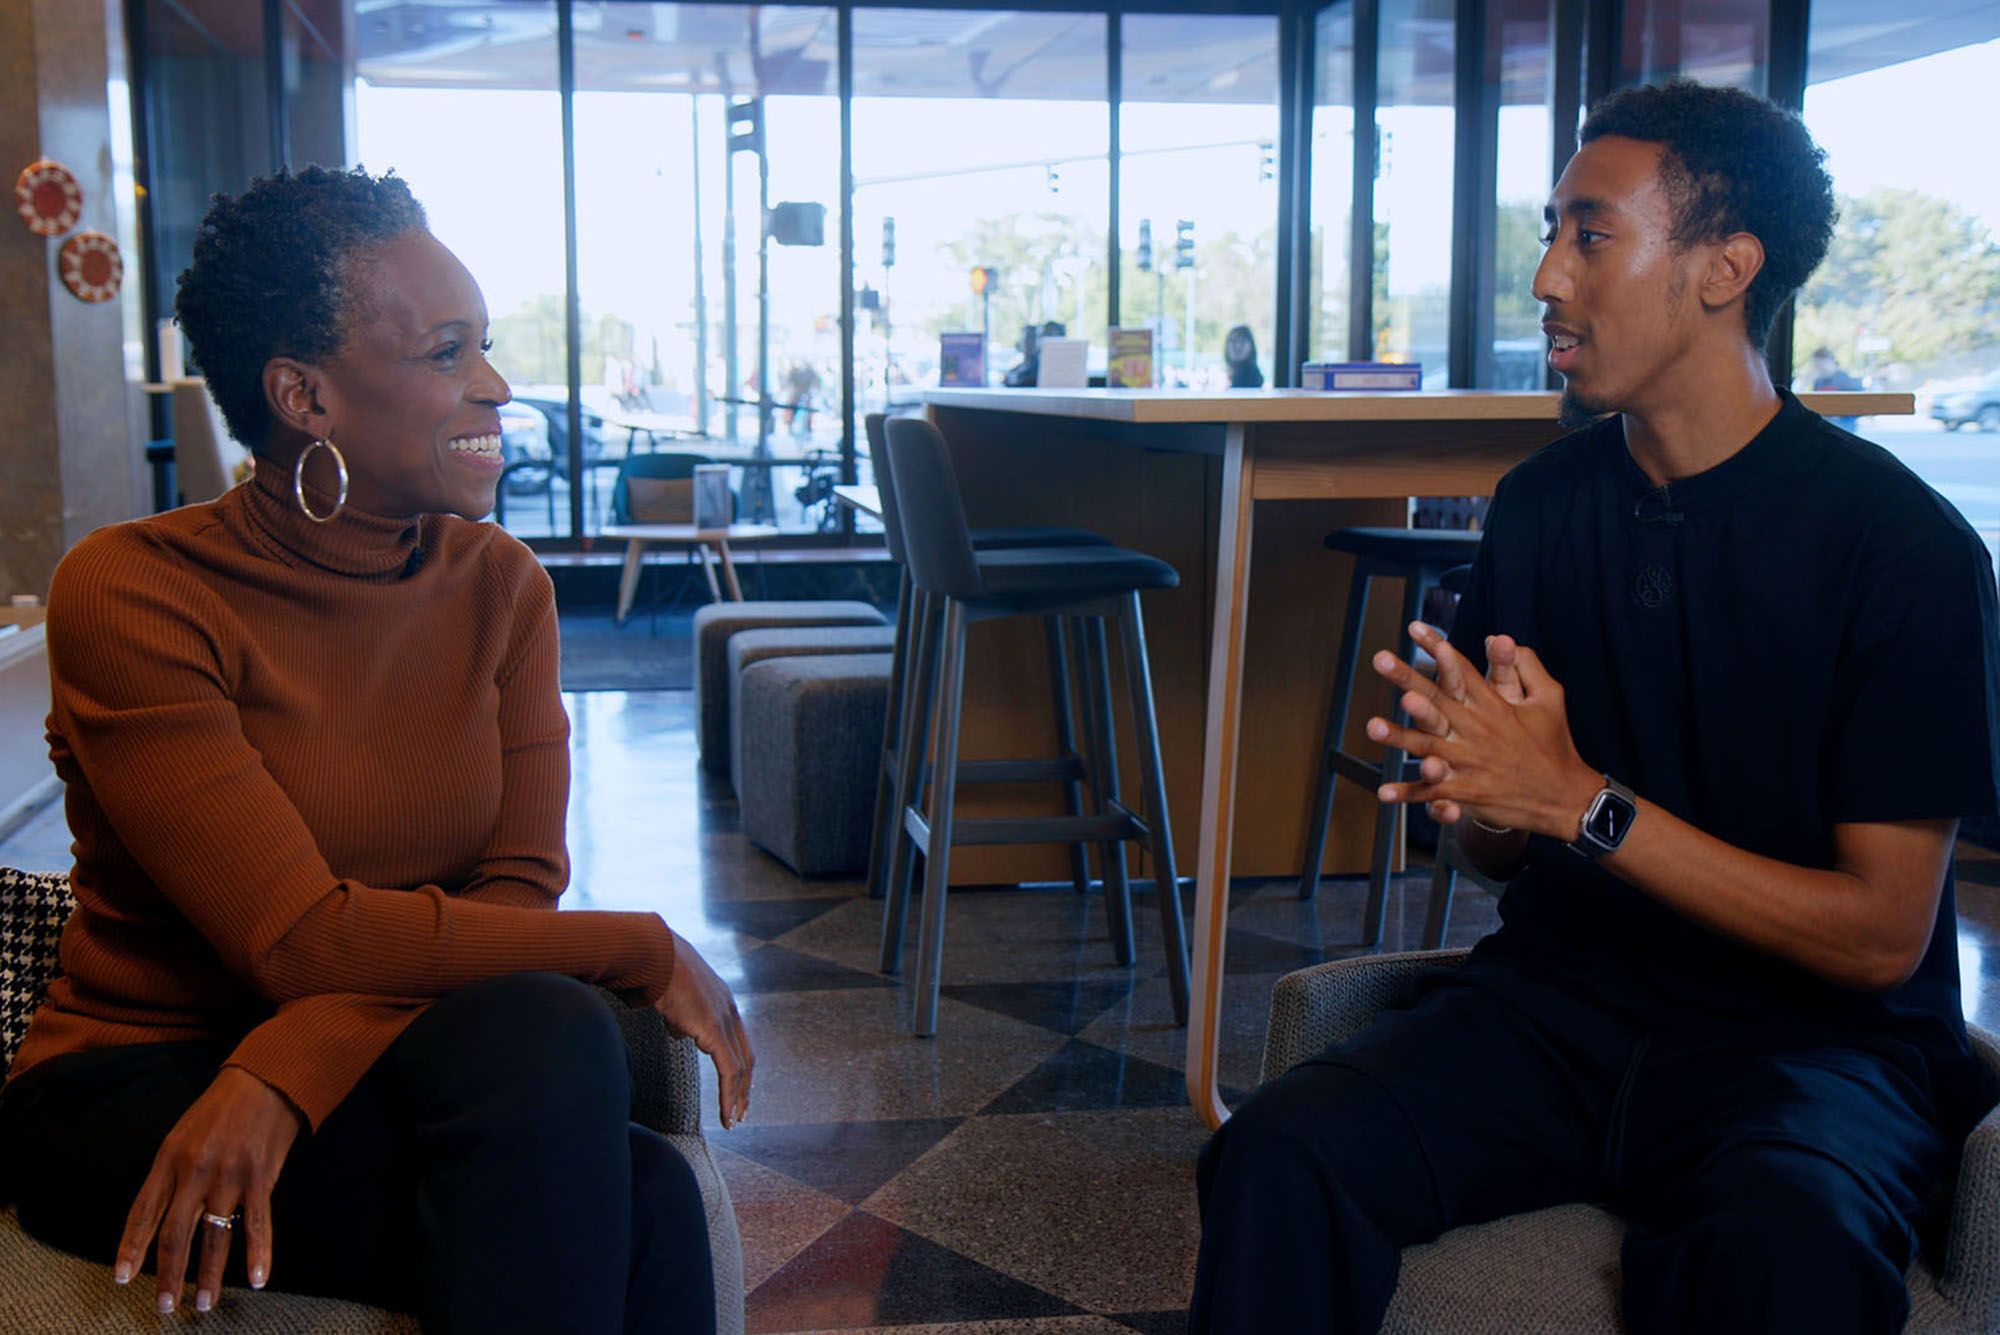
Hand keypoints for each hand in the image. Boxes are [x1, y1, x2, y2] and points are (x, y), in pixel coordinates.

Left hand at [116, 1066, 302, 1313]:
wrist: (267, 1078)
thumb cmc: (222, 1107)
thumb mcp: (182, 1134)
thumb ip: (171, 1174)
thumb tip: (161, 1217)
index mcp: (169, 1159)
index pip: (143, 1212)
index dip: (132, 1247)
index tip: (124, 1278)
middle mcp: (195, 1170)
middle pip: (176, 1233)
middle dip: (169, 1274)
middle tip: (165, 1306)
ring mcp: (229, 1175)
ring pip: (215, 1236)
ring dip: (209, 1274)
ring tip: (204, 1303)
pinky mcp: (261, 1177)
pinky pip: (258, 1224)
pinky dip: (258, 1254)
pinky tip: (256, 1280)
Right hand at [656, 932, 753, 1128]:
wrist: (653, 955)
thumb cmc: (656, 970)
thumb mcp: (674, 996)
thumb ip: (682, 1017)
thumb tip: (682, 1033)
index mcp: (723, 1000)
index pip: (739, 1041)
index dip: (740, 1067)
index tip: (738, 1088)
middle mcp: (730, 1010)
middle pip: (746, 1057)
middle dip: (744, 1087)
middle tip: (740, 1112)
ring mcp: (725, 1020)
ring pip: (740, 1069)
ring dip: (737, 1098)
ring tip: (732, 1120)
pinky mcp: (714, 1030)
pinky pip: (728, 1072)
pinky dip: (729, 1097)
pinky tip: (726, 1115)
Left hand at [1369, 622, 1600, 838]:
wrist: (1566, 797)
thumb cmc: (1554, 744)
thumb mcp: (1550, 698)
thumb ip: (1525, 665)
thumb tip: (1496, 637)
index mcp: (1495, 705)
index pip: (1462, 670)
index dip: (1437, 647)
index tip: (1414, 628)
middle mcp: (1478, 730)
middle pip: (1437, 700)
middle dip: (1407, 679)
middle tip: (1382, 660)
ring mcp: (1471, 762)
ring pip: (1429, 746)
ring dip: (1400, 736)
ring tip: (1373, 726)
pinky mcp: (1468, 791)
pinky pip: (1433, 792)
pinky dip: (1408, 793)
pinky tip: (1384, 792)